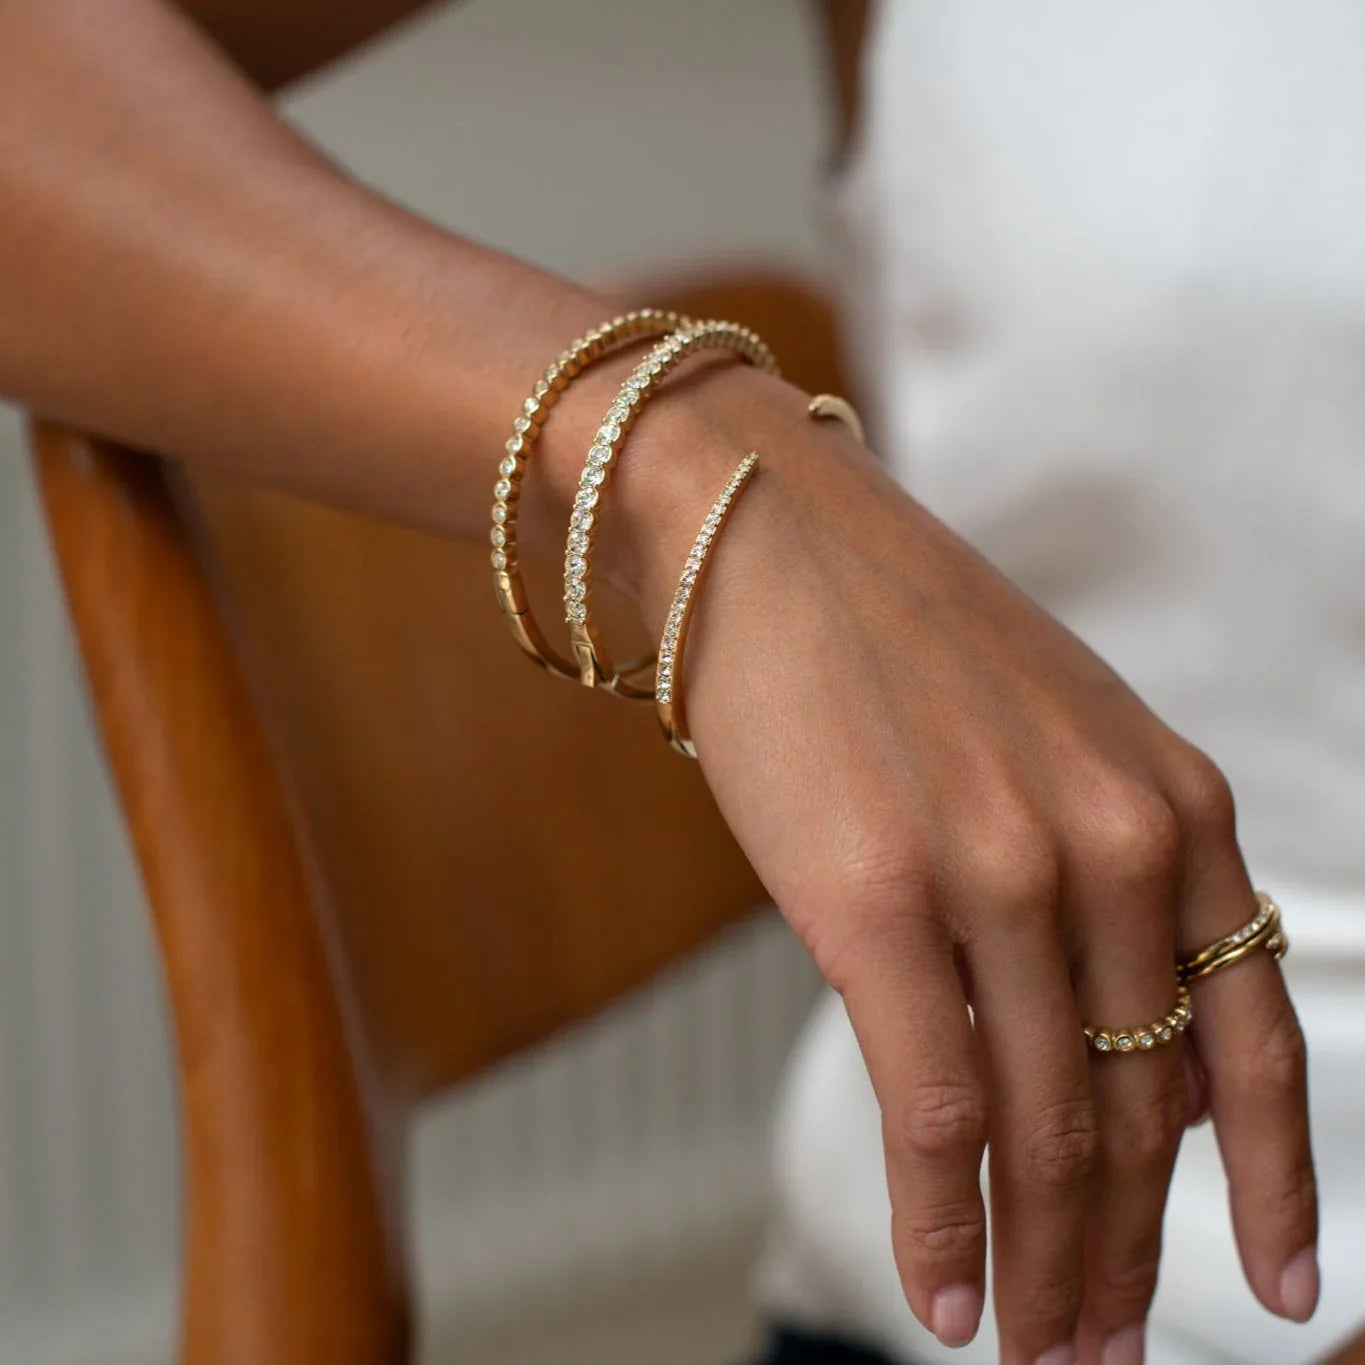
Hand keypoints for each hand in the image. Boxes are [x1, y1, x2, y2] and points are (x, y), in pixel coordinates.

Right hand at [612, 367, 1317, 1364]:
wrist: (765, 537)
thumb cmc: (895, 643)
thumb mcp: (1054, 742)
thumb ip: (1112, 887)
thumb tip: (1140, 1058)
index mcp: (1172, 804)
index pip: (1254, 1038)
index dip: (1275, 1181)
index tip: (1276, 1287)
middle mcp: (1112, 843)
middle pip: (1145, 1107)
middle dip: (1128, 1252)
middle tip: (1097, 1351)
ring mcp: (1000, 872)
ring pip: (1047, 1127)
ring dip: (1040, 1261)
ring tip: (1028, 1348)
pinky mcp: (877, 900)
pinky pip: (933, 1105)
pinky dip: (937, 1218)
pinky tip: (937, 1293)